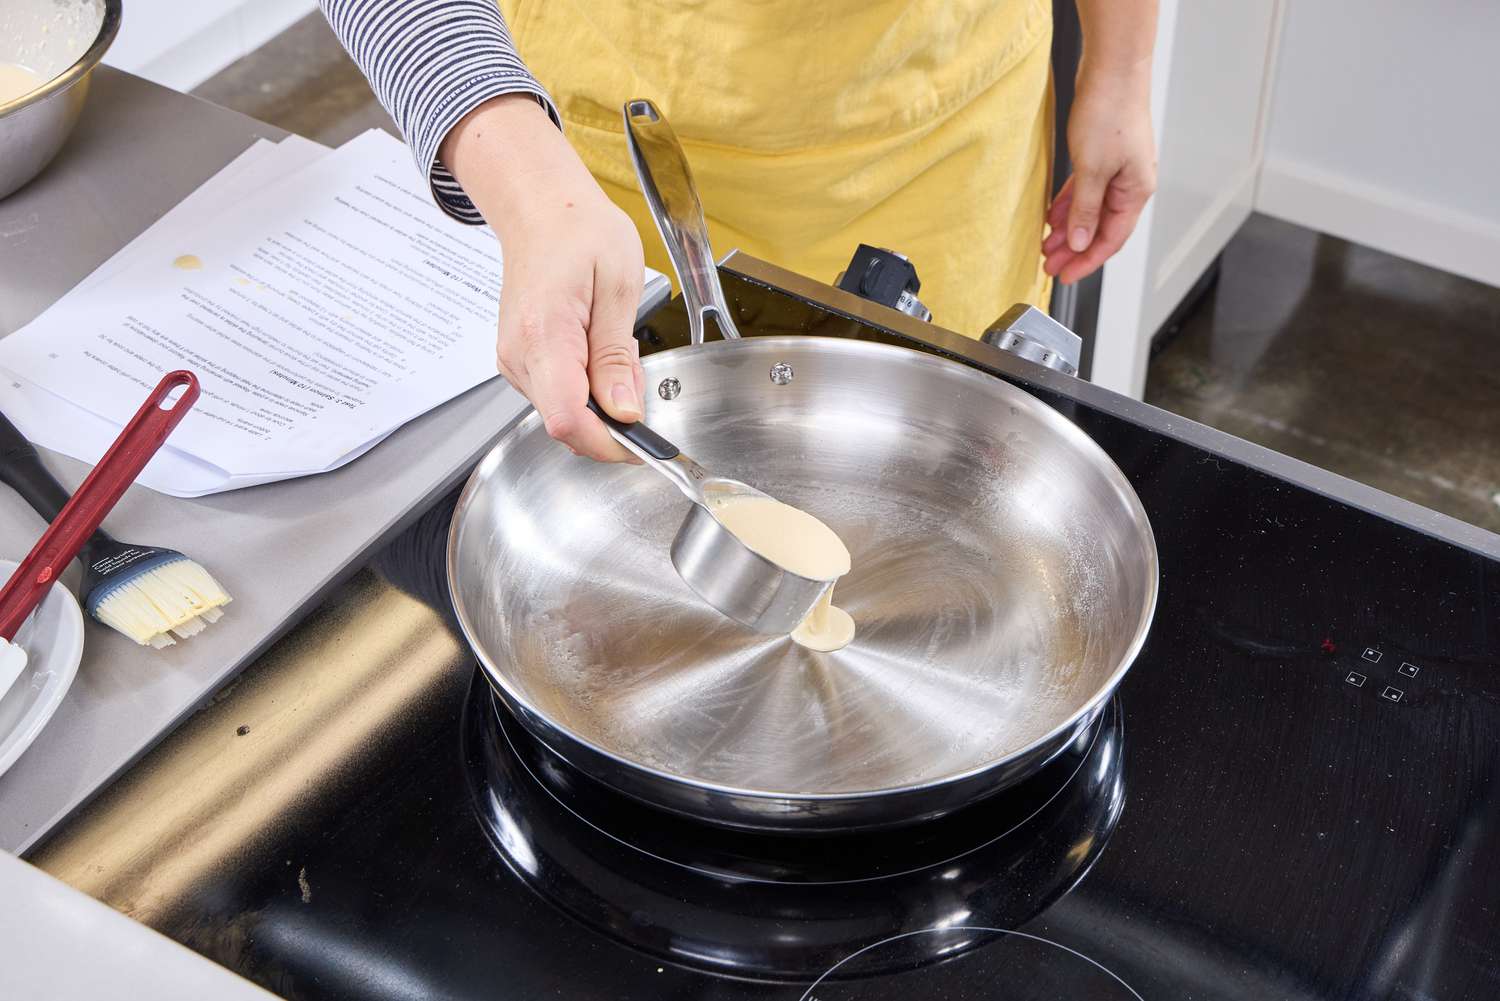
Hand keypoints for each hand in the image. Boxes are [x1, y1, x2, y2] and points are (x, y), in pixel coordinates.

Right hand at [441, 94, 645, 460]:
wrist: (540, 208)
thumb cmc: (579, 231)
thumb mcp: (619, 287)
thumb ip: (617, 357)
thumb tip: (624, 411)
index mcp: (544, 334)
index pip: (570, 421)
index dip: (610, 444)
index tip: (643, 441)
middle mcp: (519, 355)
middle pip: (569, 424)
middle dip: (613, 415)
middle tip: (633, 364)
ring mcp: (514, 360)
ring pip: (566, 413)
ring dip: (601, 398)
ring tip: (613, 342)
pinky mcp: (519, 361)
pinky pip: (558, 394)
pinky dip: (587, 386)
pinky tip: (596, 346)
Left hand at [1043, 63, 1156, 283]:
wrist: (1112, 70)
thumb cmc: (1111, 112)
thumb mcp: (1093, 169)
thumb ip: (1085, 209)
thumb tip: (1081, 241)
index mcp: (1136, 191)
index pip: (1111, 239)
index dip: (1087, 261)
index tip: (1065, 276)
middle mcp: (1130, 184)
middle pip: (1100, 228)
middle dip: (1074, 249)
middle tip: (1049, 265)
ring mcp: (1117, 171)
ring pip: (1090, 211)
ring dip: (1068, 229)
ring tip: (1046, 245)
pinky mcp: (1103, 157)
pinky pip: (1085, 191)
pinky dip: (1069, 206)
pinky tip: (1052, 217)